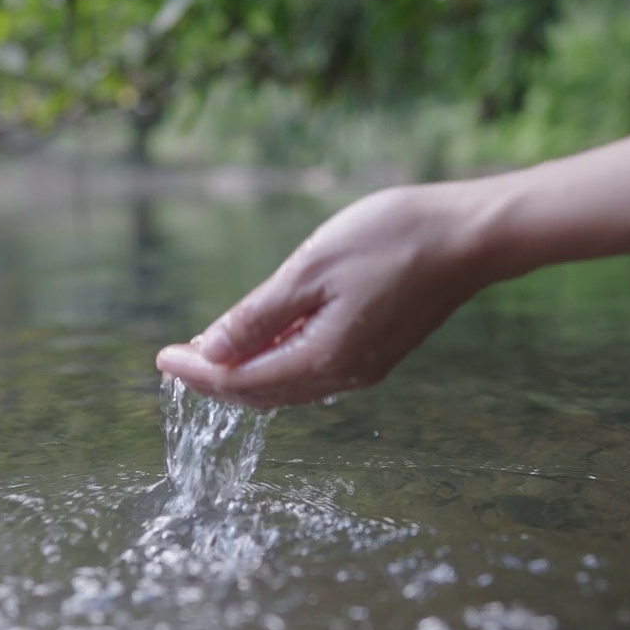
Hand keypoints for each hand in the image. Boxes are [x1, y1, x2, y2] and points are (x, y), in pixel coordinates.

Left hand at [155, 183, 495, 407]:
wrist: (469, 236)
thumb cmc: (391, 240)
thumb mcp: (310, 270)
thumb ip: (256, 316)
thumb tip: (209, 352)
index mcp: (324, 359)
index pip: (242, 382)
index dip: (197, 373)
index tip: (161, 357)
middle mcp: (345, 375)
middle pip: (263, 393)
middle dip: (216, 379)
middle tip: (177, 359)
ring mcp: (365, 366)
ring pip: (289, 384)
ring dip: (247, 371)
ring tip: (211, 349)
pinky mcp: (378, 350)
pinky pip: (314, 368)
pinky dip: (279, 359)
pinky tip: (265, 337)